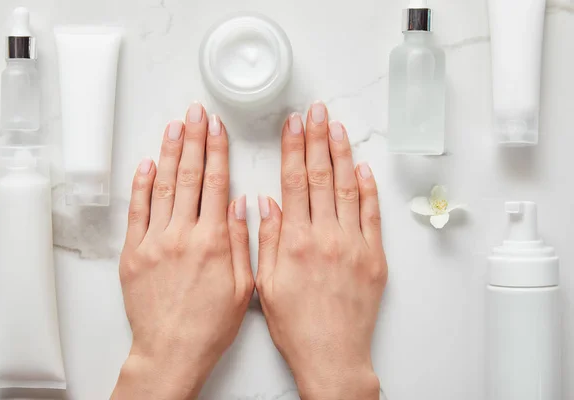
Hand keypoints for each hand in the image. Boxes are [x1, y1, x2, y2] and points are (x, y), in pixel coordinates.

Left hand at [111, 103, 253, 399]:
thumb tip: (243, 204)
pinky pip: (137, 212)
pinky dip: (141, 185)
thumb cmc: (210, 325)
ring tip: (174, 126)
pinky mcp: (134, 253)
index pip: (216, 183)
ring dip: (169, 153)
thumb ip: (243, 241)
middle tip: (195, 113)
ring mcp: (155, 241)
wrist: (171, 350)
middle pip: (189, 176)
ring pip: (163, 187)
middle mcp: (183, 234)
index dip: (217, 151)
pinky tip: (146, 163)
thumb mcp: (244, 286)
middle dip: (193, 139)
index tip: (217, 128)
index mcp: (214, 241)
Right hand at [257, 103, 386, 399]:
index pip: (294, 182)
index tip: (293, 125)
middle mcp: (325, 236)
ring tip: (337, 127)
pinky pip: (372, 215)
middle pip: (321, 177)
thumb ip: (268, 238)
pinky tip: (364, 168)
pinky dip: (369, 189)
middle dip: (317, 139)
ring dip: (342, 154)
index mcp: (295, 241)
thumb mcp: (267, 284)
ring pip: (348, 188)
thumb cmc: (296, 325)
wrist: (332, 356)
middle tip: (316, 111)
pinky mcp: (374, 257)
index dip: (292, 149)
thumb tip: (266, 201)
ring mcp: (353, 244)